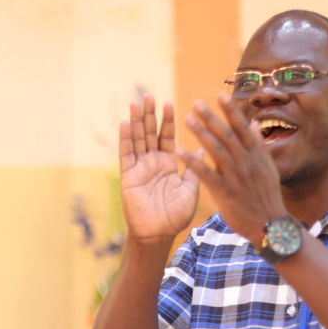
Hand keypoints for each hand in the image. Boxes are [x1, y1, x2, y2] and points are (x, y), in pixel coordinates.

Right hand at [119, 94, 200, 244]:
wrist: (159, 233)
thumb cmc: (176, 215)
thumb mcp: (191, 189)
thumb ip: (194, 169)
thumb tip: (202, 150)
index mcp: (167, 164)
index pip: (166, 137)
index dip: (166, 121)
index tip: (168, 103)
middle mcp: (152, 163)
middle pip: (149, 133)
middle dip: (149, 114)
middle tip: (148, 95)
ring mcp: (139, 168)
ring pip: (137, 139)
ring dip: (136, 121)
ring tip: (136, 103)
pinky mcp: (128, 176)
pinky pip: (126, 154)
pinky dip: (126, 139)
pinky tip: (126, 123)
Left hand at [177, 95, 285, 245]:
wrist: (270, 225)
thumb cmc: (267, 197)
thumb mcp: (269, 169)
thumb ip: (260, 146)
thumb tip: (253, 124)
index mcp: (257, 156)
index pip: (242, 128)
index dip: (231, 111)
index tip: (220, 94)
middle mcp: (246, 162)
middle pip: (227, 135)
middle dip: (211, 117)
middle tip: (196, 103)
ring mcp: (235, 176)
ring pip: (216, 150)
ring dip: (201, 132)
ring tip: (187, 119)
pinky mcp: (224, 192)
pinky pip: (206, 174)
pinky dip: (192, 161)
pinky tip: (179, 151)